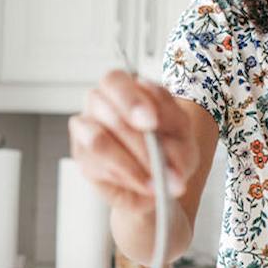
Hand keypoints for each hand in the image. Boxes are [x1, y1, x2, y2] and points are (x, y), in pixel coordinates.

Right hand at [69, 70, 197, 213]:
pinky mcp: (83, 158)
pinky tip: (146, 186)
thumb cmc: (171, 152)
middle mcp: (99, 103)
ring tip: (157, 181)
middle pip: (102, 108)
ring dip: (130, 163)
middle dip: (134, 137)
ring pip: (97, 140)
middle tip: (156, 159)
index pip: (115, 81)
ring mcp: (85, 130)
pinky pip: (98, 167)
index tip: (151, 123)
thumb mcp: (184, 142)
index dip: (131, 101)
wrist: (161, 181)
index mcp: (124, 88)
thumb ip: (176, 140)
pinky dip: (127, 178)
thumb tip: (164, 154)